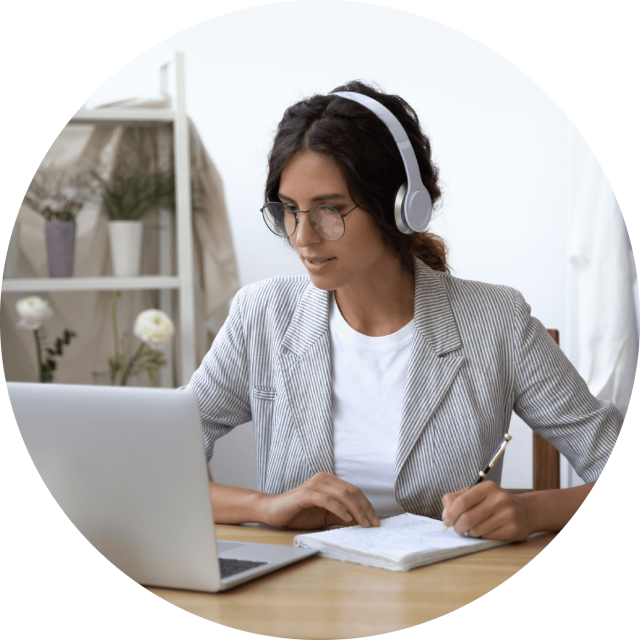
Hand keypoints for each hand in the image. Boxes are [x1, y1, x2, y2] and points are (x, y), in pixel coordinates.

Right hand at [259, 472, 380, 529]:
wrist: (273, 511)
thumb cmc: (298, 513)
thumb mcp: (325, 517)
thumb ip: (342, 516)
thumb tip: (362, 522)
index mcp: (330, 482)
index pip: (355, 492)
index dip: (367, 506)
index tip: (376, 521)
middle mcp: (324, 479)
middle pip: (352, 492)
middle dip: (365, 509)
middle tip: (374, 525)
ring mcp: (315, 485)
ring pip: (343, 494)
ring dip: (357, 510)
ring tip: (364, 524)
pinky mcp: (306, 493)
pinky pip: (327, 499)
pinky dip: (339, 509)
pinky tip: (347, 519)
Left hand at [441, 481, 532, 541]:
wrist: (525, 511)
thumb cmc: (494, 503)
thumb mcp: (478, 493)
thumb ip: (457, 498)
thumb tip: (445, 514)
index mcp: (487, 487)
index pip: (461, 502)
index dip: (450, 513)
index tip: (447, 520)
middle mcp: (498, 499)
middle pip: (467, 518)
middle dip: (457, 526)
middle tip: (457, 528)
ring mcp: (507, 515)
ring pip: (475, 530)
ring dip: (470, 532)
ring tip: (474, 528)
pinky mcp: (512, 529)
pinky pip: (487, 537)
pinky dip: (482, 536)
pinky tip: (487, 531)